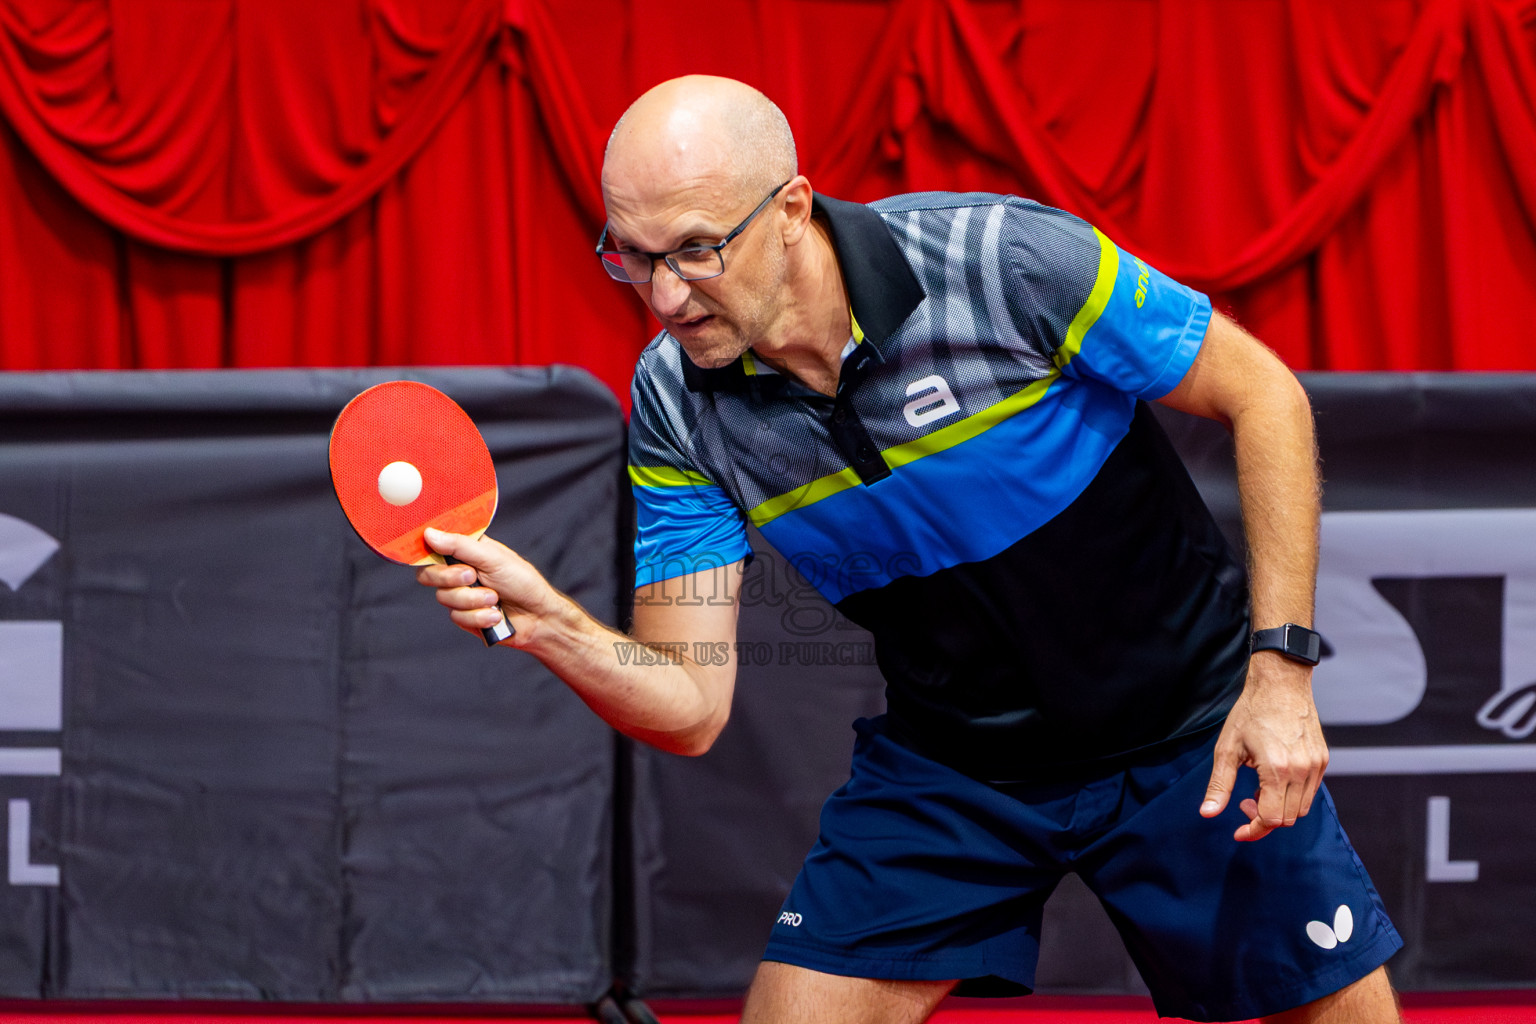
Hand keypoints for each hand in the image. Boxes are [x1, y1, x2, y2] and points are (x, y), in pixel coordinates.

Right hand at [415, 527, 559, 646]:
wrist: (538, 617)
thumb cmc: (522, 582)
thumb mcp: (493, 558)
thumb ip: (460, 546)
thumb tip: (430, 534)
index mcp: (466, 551)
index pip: (433, 548)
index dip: (427, 553)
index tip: (435, 556)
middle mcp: (459, 571)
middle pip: (429, 575)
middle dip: (451, 578)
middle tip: (473, 577)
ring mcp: (461, 595)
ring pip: (444, 598)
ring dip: (473, 600)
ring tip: (496, 599)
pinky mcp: (465, 616)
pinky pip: (457, 617)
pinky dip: (479, 616)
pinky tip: (496, 614)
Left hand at [1200, 656, 1328, 841]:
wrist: (1281, 685)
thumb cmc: (1251, 713)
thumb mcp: (1227, 749)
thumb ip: (1219, 785)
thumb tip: (1207, 813)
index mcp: (1277, 769)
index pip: (1272, 818)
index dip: (1254, 830)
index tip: (1239, 831)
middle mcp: (1302, 770)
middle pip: (1287, 818)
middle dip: (1264, 818)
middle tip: (1245, 801)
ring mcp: (1316, 766)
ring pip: (1301, 809)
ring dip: (1279, 808)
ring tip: (1259, 788)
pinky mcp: (1322, 760)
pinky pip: (1310, 793)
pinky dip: (1291, 796)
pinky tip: (1274, 780)